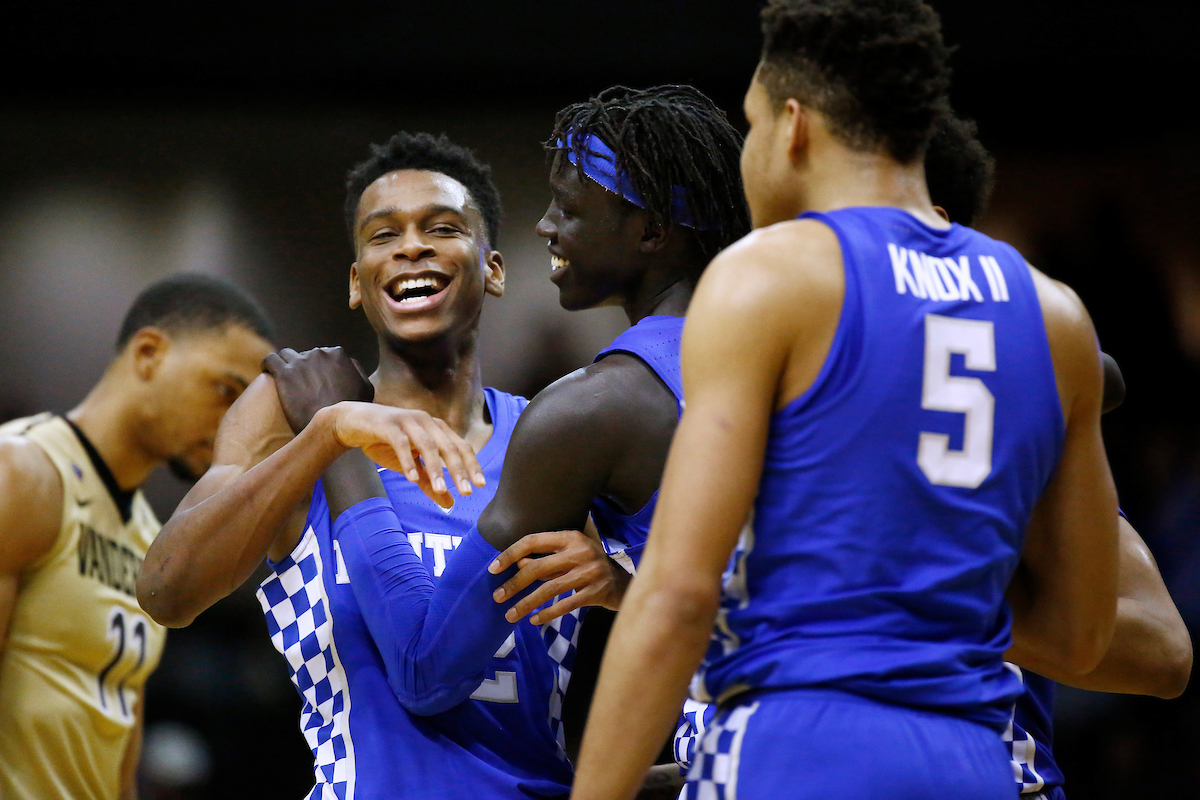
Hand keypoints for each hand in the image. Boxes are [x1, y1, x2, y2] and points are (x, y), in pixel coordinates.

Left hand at [262, 347, 373, 432]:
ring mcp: (301, 362)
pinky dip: (267, 365)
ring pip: (285, 355)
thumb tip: (348, 362)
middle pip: (304, 355)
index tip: (314, 379)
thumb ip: (356, 370)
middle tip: (298, 384)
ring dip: (284, 364)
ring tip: (280, 377)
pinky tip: (267, 373)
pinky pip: (270, 360)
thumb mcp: (365, 389)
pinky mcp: (284, 373)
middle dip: (301, 366)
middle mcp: (319, 353)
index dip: (317, 367)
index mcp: (338, 354)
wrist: (334, 427)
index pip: (322, 353)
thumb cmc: (350, 412)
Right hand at [326, 401, 484, 506]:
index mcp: (436, 429)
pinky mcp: (388, 424)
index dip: (472, 465)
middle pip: (448, 447)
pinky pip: (401, 442)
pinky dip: (408, 460)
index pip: (460, 447)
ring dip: (435, 468)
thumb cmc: (386, 443)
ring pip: (427, 445)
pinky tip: (412, 478)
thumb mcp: (411, 466)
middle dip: (459, 470)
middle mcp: (426, 422)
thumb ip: (430, 482)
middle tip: (467, 492)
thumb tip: (450, 504)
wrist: (352, 423)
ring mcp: (408, 421)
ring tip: (441, 489)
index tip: (481, 485)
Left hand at [488, 529, 630, 624]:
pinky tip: (534, 620)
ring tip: (510, 615)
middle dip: (514, 584)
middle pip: (538, 568)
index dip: (510, 554)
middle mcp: (580, 552)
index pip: (533, 541)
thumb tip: (517, 563)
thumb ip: (546, 559)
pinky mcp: (596, 592)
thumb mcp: (569, 556)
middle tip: (498, 597)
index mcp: (570, 537)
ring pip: (549, 590)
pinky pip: (565, 605)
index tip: (493, 568)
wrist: (625, 583)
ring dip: (526, 604)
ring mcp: (589, 572)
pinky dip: (547, 614)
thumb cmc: (591, 566)